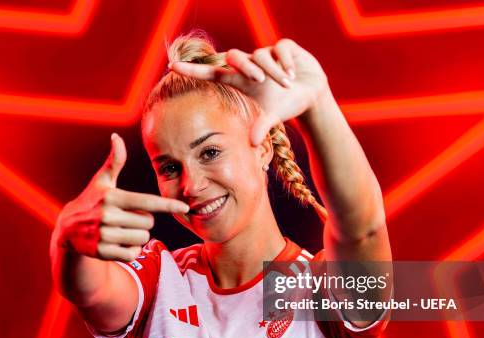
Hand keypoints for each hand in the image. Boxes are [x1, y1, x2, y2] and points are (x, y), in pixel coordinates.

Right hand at [52, 133, 188, 261]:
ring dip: (138, 236)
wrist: (66, 229)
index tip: (184, 208)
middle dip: (143, 221)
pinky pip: (132, 253)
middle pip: (149, 223)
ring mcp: (104, 235)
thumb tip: (116, 136)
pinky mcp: (102, 252)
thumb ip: (115, 161)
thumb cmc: (91, 200)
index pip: (147, 202)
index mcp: (112, 197)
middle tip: (126, 218)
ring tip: (121, 230)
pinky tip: (117, 243)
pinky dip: (130, 250)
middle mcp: (108, 216)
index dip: (168, 205)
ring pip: (143, 239)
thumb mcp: (102, 181)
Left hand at [170, 38, 329, 145]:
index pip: (211, 73)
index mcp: (241, 80)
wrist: (311, 96)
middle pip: (234, 56)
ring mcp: (266, 53)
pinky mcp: (284, 47)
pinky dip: (286, 63)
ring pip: (261, 54)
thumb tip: (253, 143)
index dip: (193, 70)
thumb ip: (262, 127)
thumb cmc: (285, 105)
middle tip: (259, 80)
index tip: (172, 67)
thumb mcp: (273, 117)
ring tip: (286, 84)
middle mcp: (250, 64)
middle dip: (246, 66)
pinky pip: (280, 48)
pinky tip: (293, 74)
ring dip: (274, 70)